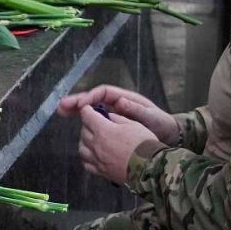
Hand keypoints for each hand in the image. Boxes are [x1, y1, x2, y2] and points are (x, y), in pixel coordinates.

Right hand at [57, 85, 179, 143]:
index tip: (80, 105)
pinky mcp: (113, 127)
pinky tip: (76, 130)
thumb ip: (136, 110)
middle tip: (61, 106)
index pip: (103, 93)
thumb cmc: (162, 124)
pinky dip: (84, 124)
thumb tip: (119, 101)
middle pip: (93, 99)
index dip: (90, 97)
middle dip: (77, 101)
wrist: (169, 136)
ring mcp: (114, 115)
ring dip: (76, 110)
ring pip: (91, 110)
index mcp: (125, 98)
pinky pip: (95, 123)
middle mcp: (117, 104)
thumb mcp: (151, 117)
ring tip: (61, 112)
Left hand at [77, 106, 158, 184]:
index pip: (87, 116)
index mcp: (104, 130)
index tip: (88, 109)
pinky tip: (93, 155)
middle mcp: (97, 145)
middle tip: (95, 123)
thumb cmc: (144, 144)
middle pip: (83, 131)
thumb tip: (109, 116)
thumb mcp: (133, 124)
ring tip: (93, 138)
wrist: (150, 168)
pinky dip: (87, 157)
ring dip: (85, 141)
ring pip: (82, 148)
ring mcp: (97, 159)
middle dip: (87, 124)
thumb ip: (117, 119)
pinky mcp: (101, 171)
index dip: (87, 110)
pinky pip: (86, 164)